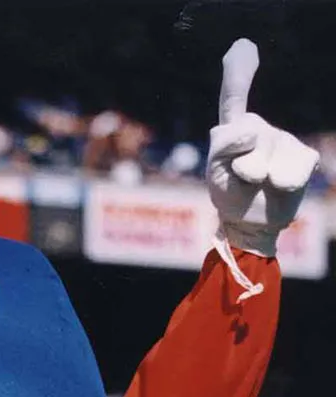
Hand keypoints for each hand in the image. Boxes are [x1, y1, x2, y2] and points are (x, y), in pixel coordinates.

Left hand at [207, 38, 318, 256]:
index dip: (238, 73)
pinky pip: (291, 168)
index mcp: (235, 130)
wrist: (253, 225)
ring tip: (257, 185)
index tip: (243, 48)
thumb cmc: (231, 197)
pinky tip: (278, 187)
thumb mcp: (216, 174)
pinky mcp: (303, 157)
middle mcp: (260, 129)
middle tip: (241, 180)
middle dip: (239, 163)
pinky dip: (282, 184)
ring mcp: (284, 140)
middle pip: (246, 136)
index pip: (233, 98)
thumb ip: (224, 147)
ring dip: (257, 177)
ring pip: (267, 155)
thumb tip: (251, 133)